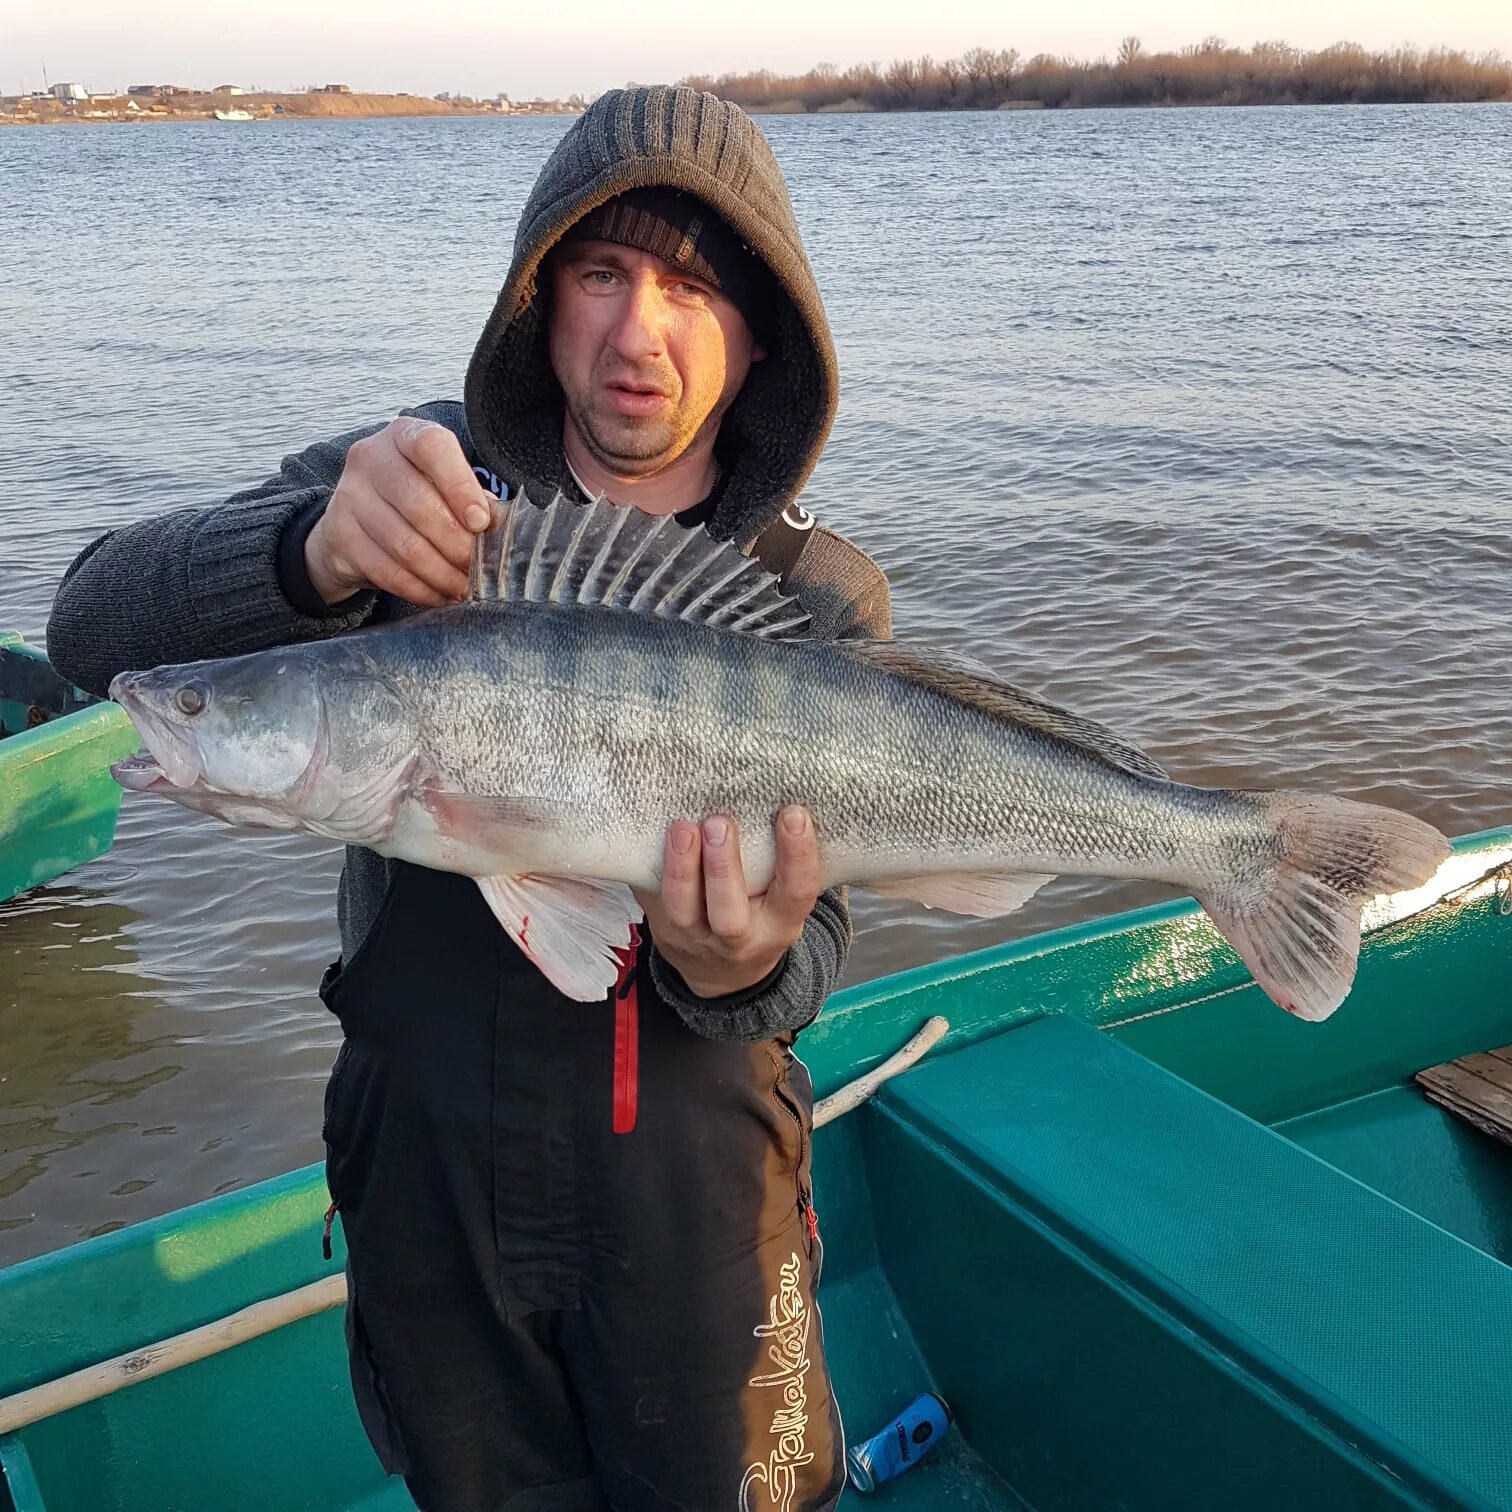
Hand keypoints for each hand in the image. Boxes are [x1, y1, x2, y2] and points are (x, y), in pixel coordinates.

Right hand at [305, 417, 495, 605]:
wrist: (353, 525)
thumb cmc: (412, 499)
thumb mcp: (442, 487)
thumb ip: (473, 499)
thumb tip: (500, 528)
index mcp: (404, 436)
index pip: (432, 447)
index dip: (461, 486)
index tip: (481, 522)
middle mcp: (372, 458)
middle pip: (420, 505)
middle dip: (457, 545)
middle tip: (479, 569)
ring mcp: (349, 496)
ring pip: (405, 545)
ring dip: (442, 574)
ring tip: (464, 588)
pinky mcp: (340, 535)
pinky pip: (388, 571)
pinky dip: (421, 589)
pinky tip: (440, 595)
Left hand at [634, 808, 820, 999]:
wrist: (723, 976)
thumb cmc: (759, 916)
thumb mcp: (782, 903)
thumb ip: (779, 863)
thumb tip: (773, 795)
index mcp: (780, 924)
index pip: (796, 892)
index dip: (797, 855)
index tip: (793, 814)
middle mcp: (739, 938)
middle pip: (729, 913)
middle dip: (723, 867)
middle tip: (719, 822)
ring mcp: (695, 938)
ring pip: (683, 911)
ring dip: (680, 868)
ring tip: (682, 828)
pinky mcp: (662, 930)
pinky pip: (651, 900)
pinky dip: (649, 868)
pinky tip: (648, 835)